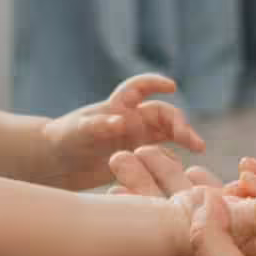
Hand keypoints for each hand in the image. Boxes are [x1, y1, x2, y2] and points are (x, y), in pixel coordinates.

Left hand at [40, 74, 206, 190]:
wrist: (57, 163)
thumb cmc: (63, 140)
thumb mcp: (76, 131)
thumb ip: (96, 126)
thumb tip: (120, 122)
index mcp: (118, 105)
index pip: (141, 87)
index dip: (156, 83)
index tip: (170, 87)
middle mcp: (133, 119)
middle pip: (164, 115)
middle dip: (180, 123)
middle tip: (193, 141)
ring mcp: (138, 138)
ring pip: (169, 134)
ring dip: (185, 139)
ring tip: (198, 149)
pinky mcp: (139, 158)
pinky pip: (161, 157)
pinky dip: (171, 162)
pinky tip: (179, 172)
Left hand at [107, 146, 255, 255]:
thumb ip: (210, 246)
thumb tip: (197, 200)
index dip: (127, 223)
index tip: (116, 184)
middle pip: (171, 230)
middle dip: (154, 190)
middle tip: (134, 152)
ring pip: (213, 216)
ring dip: (201, 184)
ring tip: (178, 151)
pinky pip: (253, 213)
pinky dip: (255, 191)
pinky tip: (252, 171)